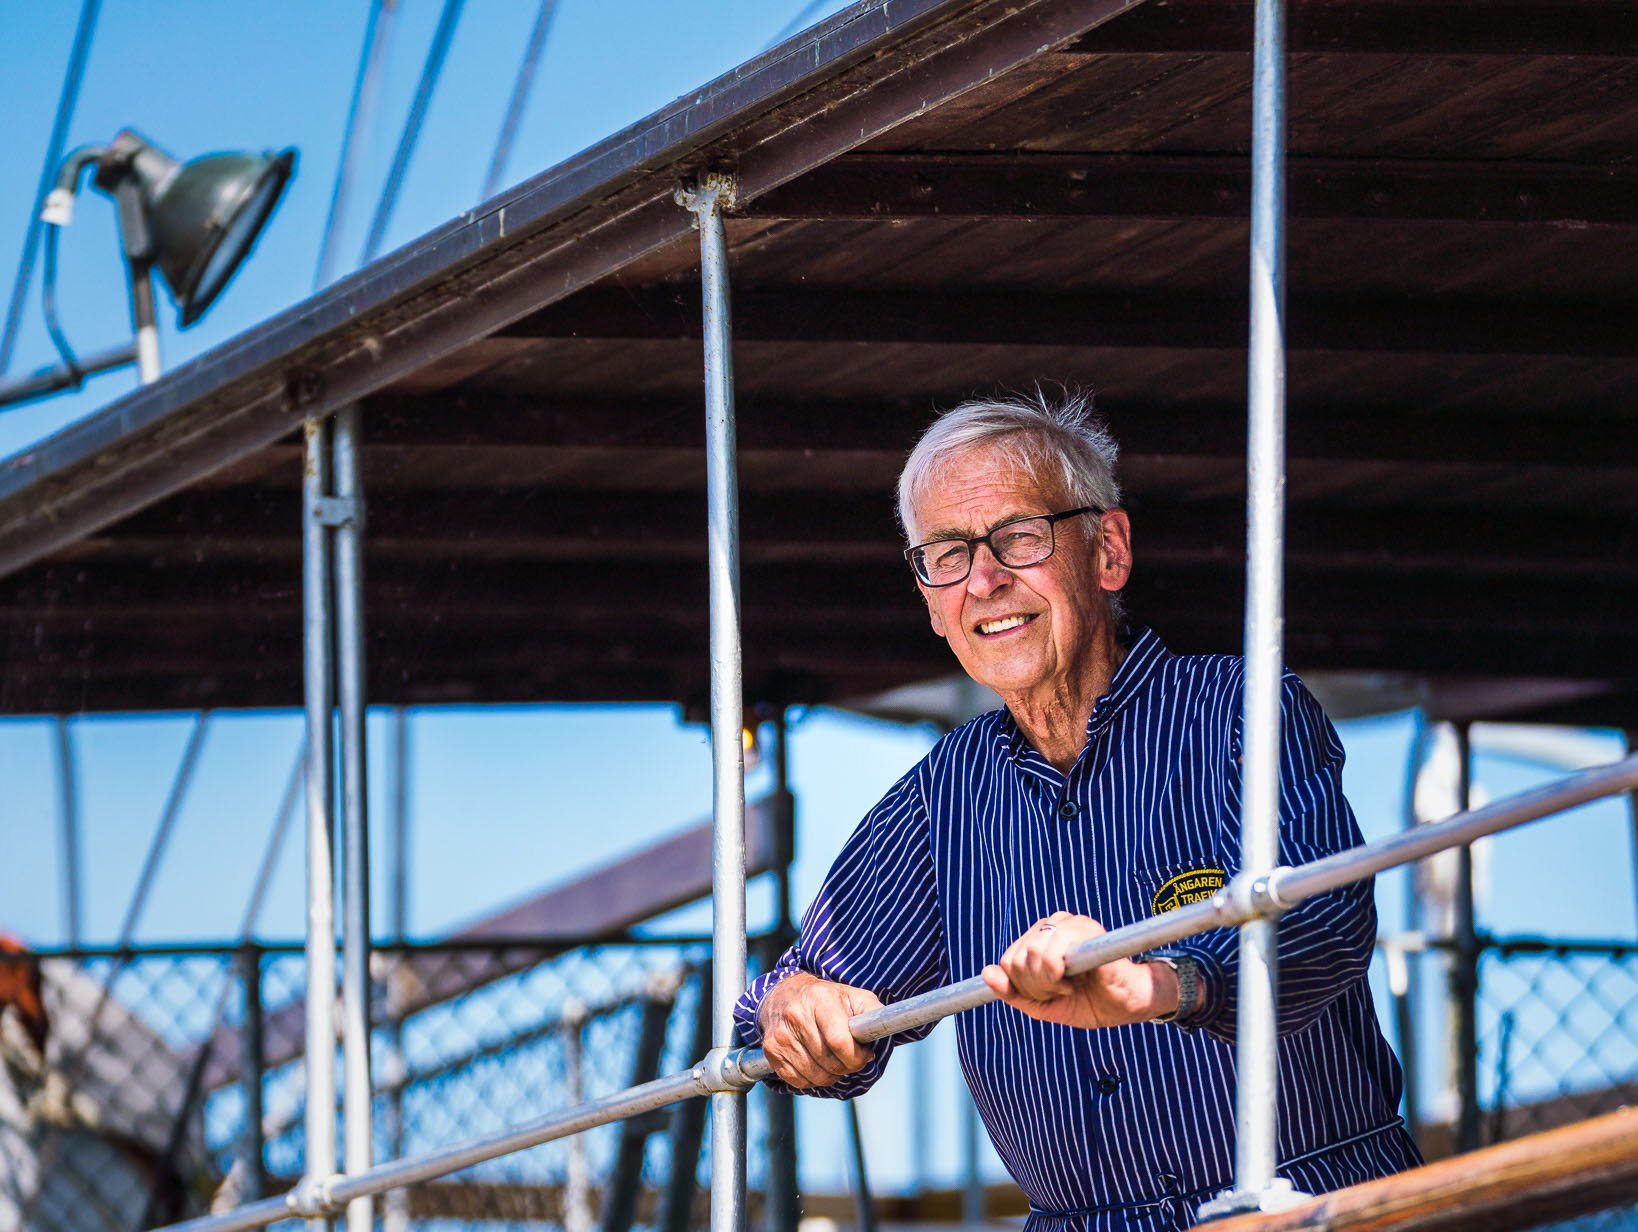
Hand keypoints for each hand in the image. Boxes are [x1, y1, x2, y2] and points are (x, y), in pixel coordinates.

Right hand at [757, 972, 883, 1088]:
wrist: (784, 994)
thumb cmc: (826, 999)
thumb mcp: (854, 996)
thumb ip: (873, 1012)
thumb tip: (878, 1038)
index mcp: (820, 999)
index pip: (839, 1042)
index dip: (857, 1057)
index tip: (865, 1055)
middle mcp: (796, 1016)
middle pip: (829, 1062)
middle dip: (847, 1067)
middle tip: (850, 1058)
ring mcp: (781, 1035)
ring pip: (816, 1076)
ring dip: (831, 1075)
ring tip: (834, 1060)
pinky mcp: (771, 1051)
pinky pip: (799, 1081)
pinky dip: (813, 1080)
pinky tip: (817, 1064)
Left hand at [980, 911, 1180, 1029]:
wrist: (1129, 1005)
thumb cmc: (1088, 1001)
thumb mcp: (1043, 1004)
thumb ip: (1013, 992)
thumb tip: (987, 974)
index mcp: (1041, 937)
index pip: (1008, 960)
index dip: (1024, 986)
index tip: (1049, 993)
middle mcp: (1054, 924)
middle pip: (1017, 957)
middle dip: (1036, 985)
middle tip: (1060, 990)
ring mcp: (1072, 924)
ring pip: (1032, 951)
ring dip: (1048, 981)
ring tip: (1069, 985)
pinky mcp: (1089, 932)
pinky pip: (1054, 949)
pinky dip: (1057, 973)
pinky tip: (1074, 980)